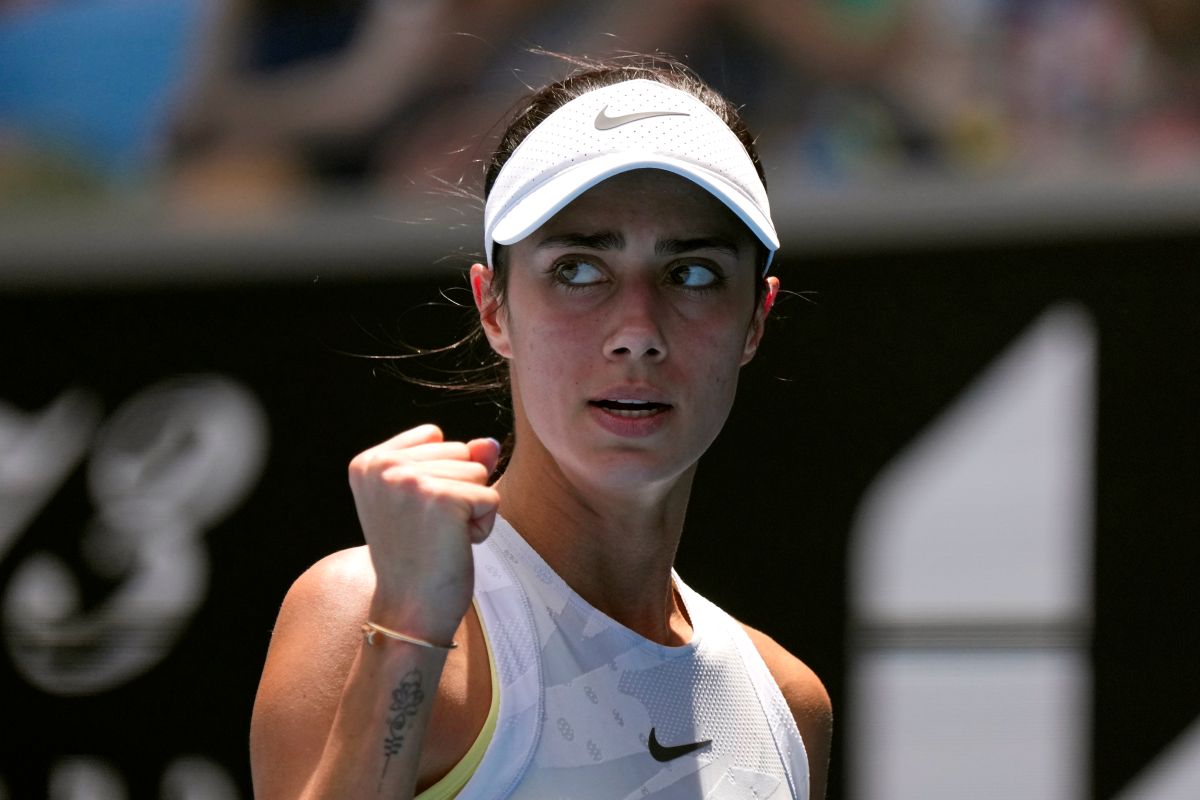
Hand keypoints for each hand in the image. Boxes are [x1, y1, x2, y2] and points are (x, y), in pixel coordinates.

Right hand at [347, 424, 500, 642]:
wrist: (409, 610)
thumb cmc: (417, 557)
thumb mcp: (427, 499)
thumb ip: (456, 461)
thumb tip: (488, 443)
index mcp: (369, 461)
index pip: (435, 437)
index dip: (439, 476)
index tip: (414, 513)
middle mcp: (383, 465)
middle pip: (459, 451)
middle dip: (457, 491)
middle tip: (428, 530)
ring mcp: (411, 480)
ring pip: (478, 473)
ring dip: (470, 509)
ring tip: (439, 538)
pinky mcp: (443, 499)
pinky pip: (491, 498)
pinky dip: (482, 526)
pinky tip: (453, 547)